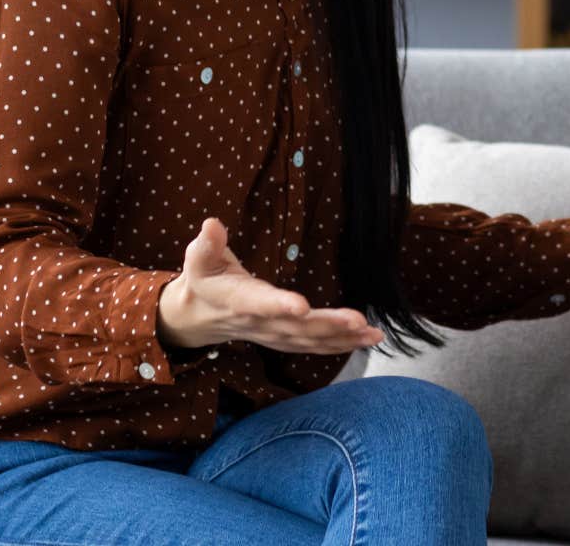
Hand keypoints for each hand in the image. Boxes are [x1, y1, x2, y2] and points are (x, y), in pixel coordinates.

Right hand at [157, 217, 385, 354]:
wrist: (198, 318)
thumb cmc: (203, 280)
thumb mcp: (198, 260)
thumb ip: (207, 244)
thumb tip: (212, 224)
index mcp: (237, 300)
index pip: (259, 303)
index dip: (278, 305)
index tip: (301, 306)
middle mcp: (259, 322)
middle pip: (295, 327)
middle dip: (327, 325)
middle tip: (357, 321)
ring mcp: (274, 334)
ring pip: (310, 340)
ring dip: (342, 337)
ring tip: (371, 333)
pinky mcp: (285, 339)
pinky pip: (314, 346)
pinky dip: (341, 345)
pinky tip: (367, 339)